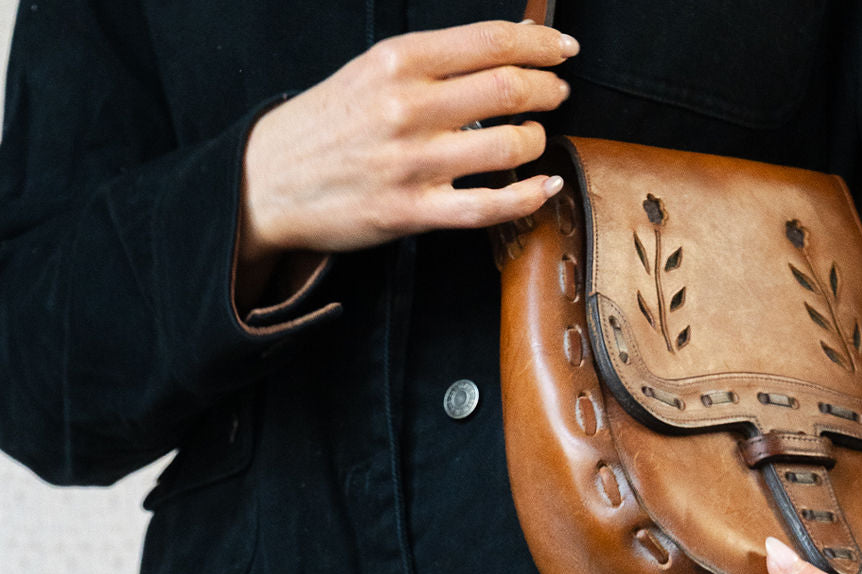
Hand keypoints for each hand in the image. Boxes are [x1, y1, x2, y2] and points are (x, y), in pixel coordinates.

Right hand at [238, 19, 576, 265]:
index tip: (563, 49)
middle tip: (556, 94)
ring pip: (508, 145)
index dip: (540, 44)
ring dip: (538, 140)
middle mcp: (408, 107)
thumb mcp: (370, 73)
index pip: (490, 42)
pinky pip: (488, 206)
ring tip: (537, 140)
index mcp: (398, 62)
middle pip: (509, 88)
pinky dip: (529, 197)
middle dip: (547, 90)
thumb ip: (432, 62)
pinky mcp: (412, 212)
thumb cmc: (323, 129)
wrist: (267, 184)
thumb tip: (503, 50)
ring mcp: (412, 163)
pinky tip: (545, 188)